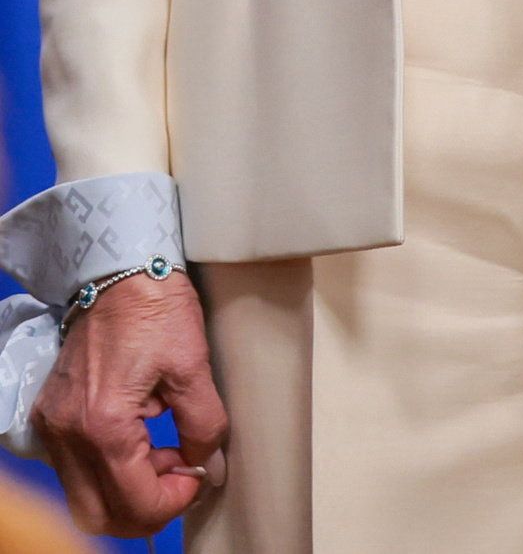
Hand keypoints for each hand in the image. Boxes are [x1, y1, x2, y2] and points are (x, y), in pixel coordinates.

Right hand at [35, 268, 225, 534]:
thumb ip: (204, 424)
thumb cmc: (158, 311)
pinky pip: (76, 470)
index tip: (199, 477)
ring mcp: (53, 428)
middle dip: (146, 508)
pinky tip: (142, 444)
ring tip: (166, 456)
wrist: (120, 274)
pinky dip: (109, 473)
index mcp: (104, 424)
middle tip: (183, 477)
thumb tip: (207, 462)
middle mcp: (67, 434)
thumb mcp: (195, 366)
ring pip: (84, 496)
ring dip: (128, 491)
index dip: (173, 500)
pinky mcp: (51, 419)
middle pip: (99, 512)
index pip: (134, 499)